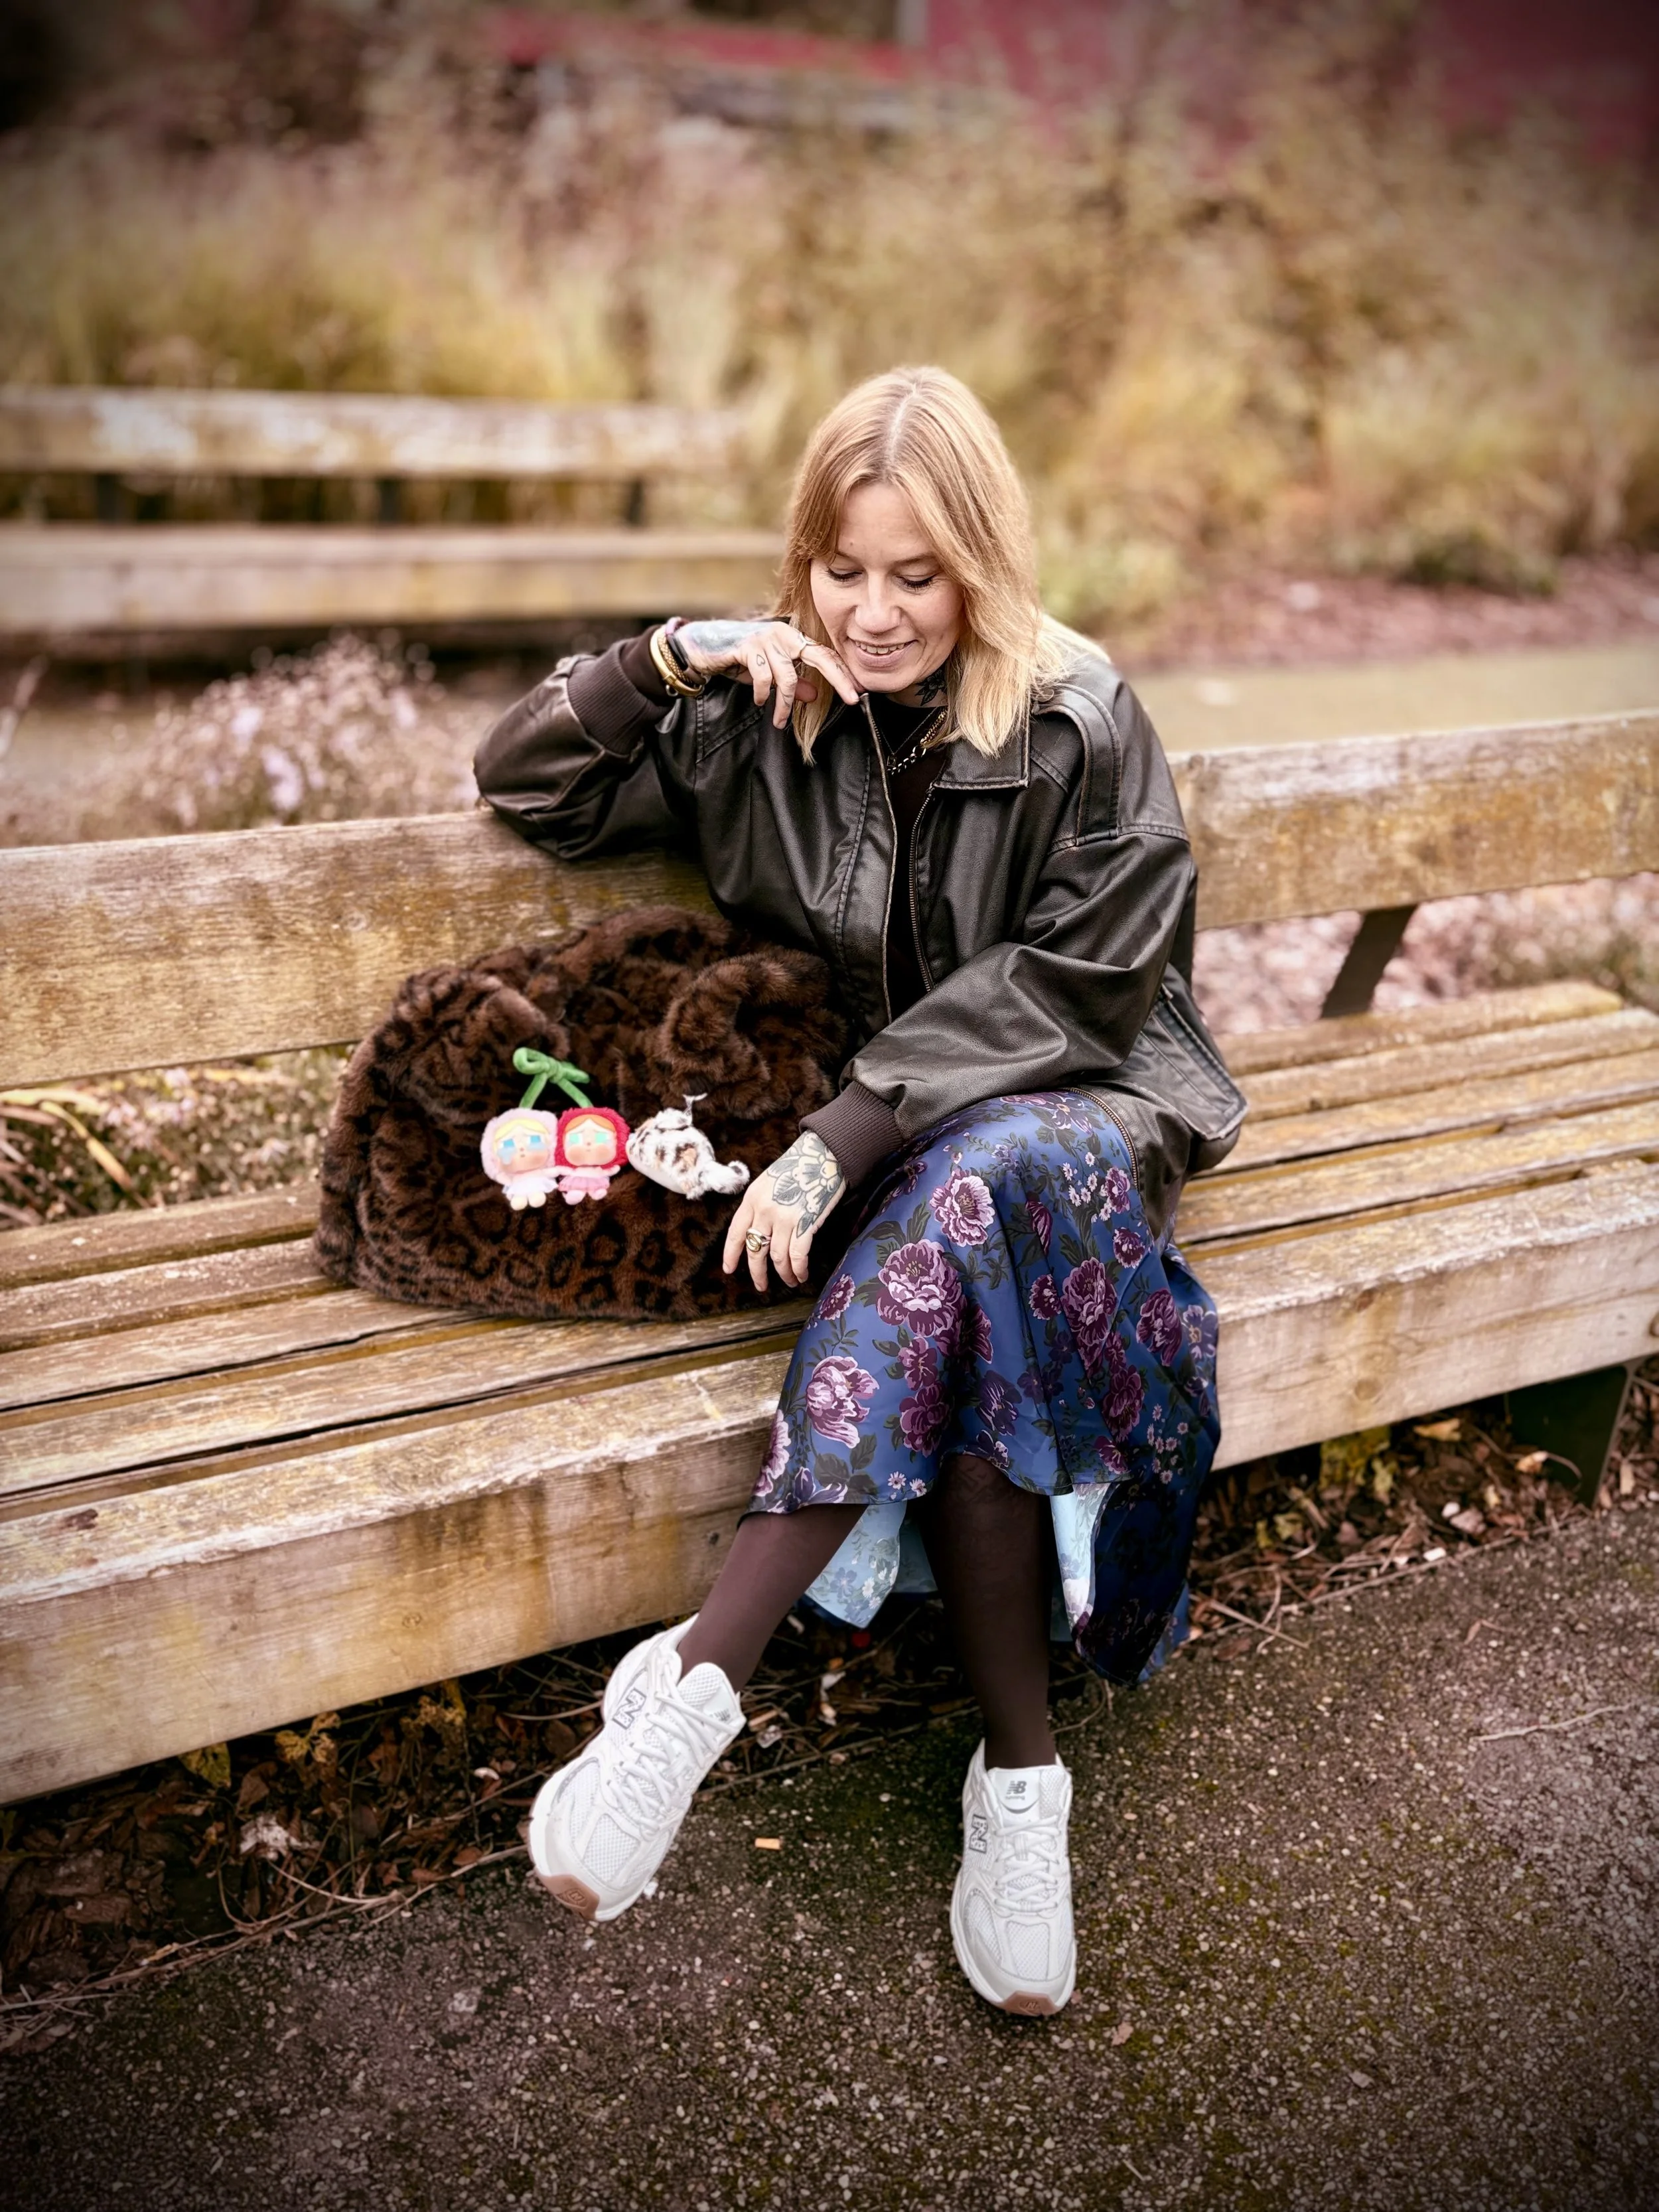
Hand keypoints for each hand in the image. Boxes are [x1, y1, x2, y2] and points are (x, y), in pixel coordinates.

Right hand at [674, 619, 860, 729]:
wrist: (703, 646)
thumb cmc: (738, 659)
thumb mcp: (769, 674)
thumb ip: (792, 683)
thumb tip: (815, 696)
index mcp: (792, 639)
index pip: (824, 655)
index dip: (843, 673)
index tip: (858, 693)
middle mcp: (783, 633)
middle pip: (819, 657)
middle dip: (838, 679)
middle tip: (851, 700)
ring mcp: (765, 637)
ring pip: (787, 676)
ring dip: (784, 704)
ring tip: (778, 720)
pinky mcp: (747, 645)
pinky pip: (763, 675)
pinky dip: (763, 694)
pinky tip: (760, 701)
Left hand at [722, 1131, 846, 1290]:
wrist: (824, 1154)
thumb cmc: (799, 1167)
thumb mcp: (768, 1182)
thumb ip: (760, 1205)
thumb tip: (758, 1232)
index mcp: (752, 1198)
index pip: (736, 1232)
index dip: (731, 1254)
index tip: (729, 1269)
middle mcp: (764, 1210)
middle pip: (755, 1250)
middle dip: (758, 1273)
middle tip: (761, 1285)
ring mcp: (784, 1217)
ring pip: (777, 1257)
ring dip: (784, 1274)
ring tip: (790, 1281)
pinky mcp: (805, 1223)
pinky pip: (798, 1255)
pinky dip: (799, 1269)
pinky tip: (802, 1274)